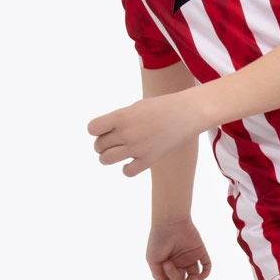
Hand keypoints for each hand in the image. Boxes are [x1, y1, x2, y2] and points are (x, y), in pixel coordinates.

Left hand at [86, 90, 205, 177]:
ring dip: (107, 158)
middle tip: (112, 142)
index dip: (96, 130)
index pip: (92, 128)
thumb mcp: (135, 107)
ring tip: (115, 154)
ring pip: (106, 159)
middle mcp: (126, 132)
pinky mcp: (149, 160)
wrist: (186, 113)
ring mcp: (137, 147)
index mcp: (121, 116)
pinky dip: (126, 169)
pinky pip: (127, 172)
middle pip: (98, 145)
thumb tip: (104, 134)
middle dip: (102, 145)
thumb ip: (118, 119)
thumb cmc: (160, 108)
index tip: (105, 130)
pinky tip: (131, 162)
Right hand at [147, 218, 211, 279]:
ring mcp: (190, 258)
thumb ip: (157, 275)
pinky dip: (205, 274)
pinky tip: (200, 278)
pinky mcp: (200, 252)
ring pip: (193, 277)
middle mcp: (179, 263)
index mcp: (167, 265)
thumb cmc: (158, 240)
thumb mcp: (153, 259)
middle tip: (168, 264)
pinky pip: (206, 266)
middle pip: (181, 279)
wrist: (170, 222)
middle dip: (174, 277)